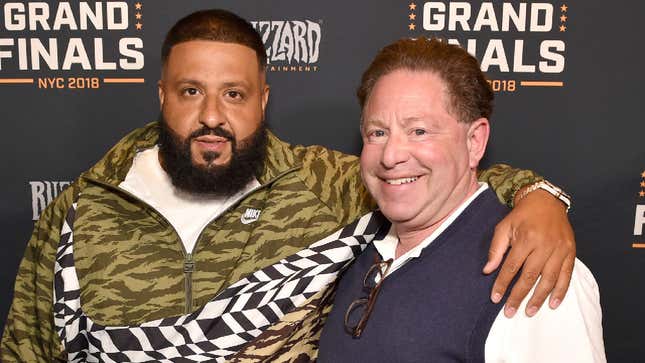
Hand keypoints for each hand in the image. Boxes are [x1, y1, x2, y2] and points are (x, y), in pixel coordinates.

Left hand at [483, 188, 575, 317]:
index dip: (502, 283)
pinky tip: (553, 303)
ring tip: (529, 311)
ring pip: (549, 279)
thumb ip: (496, 249)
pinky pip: (566, 275)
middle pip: (530, 276)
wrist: (546, 201)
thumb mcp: (504, 227)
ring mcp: (559, 249)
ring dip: (539, 298)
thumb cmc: (522, 216)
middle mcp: (544, 245)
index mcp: (526, 238)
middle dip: (518, 296)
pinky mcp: (570, 252)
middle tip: (510, 312)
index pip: (512, 266)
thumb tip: (487, 270)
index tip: (495, 298)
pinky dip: (560, 291)